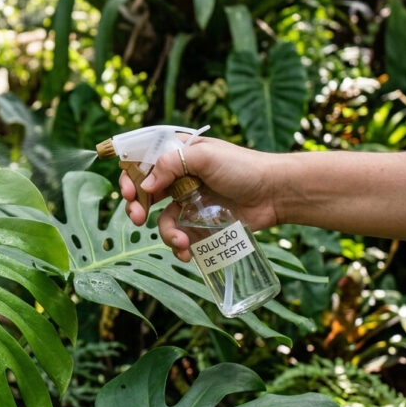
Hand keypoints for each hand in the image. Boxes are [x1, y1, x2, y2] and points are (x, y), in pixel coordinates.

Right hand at [119, 137, 281, 260]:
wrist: (275, 193)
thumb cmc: (244, 167)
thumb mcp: (206, 156)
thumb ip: (172, 163)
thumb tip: (146, 184)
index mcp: (177, 155)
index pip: (141, 163)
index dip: (129, 177)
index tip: (130, 192)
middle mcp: (178, 178)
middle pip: (143, 193)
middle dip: (136, 207)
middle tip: (137, 218)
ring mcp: (188, 202)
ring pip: (161, 220)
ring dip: (164, 233)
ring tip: (180, 242)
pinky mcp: (199, 223)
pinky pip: (180, 236)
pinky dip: (179, 246)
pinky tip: (187, 252)